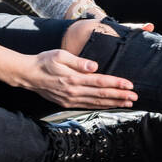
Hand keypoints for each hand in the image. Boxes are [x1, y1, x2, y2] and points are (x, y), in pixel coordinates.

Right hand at [16, 48, 137, 109]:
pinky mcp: (67, 103)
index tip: (129, 84)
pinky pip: (88, 106)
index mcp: (73, 78)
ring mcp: (70, 99)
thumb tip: (94, 66)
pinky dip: (101, 106)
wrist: (27, 75)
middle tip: (134, 96)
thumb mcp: (60, 55)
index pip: (99, 82)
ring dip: (113, 103)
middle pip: (101, 94)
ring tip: (127, 103)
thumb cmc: (44, 61)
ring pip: (96, 102)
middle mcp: (73, 91)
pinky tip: (110, 105)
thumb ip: (78, 61)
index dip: (116, 84)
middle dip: (120, 95)